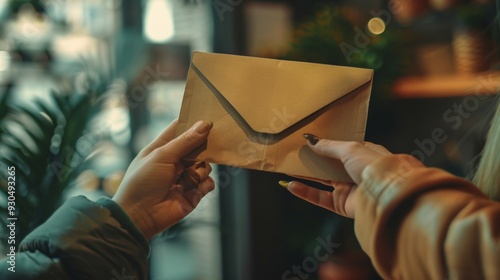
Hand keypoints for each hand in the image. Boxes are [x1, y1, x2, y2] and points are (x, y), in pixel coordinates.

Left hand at [113, 120, 214, 239]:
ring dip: (200, 170)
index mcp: (164, 148)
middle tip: (209, 145)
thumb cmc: (142, 182)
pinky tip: (192, 189)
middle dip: (204, 147)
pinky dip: (203, 185)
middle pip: (198, 147)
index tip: (207, 117)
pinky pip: (208, 183)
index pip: (181, 129)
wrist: (140, 216)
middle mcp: (176, 161)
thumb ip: (185, 141)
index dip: (193, 122)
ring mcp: (186, 176)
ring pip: (206, 165)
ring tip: (188, 179)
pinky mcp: (194, 192)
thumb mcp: (161, 156)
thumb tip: (204, 124)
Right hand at [285, 136, 392, 217]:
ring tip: (287, 168)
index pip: (340, 148)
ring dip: (305, 175)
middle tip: (293, 154)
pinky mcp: (342, 205)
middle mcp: (356, 172)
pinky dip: (305, 192)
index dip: (324, 144)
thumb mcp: (350, 149)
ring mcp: (349, 188)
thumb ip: (328, 145)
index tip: (307, 140)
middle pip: (328, 165)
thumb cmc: (375, 166)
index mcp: (363, 155)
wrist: (387, 195)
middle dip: (312, 160)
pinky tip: (291, 185)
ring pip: (321, 181)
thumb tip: (310, 139)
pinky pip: (319, 198)